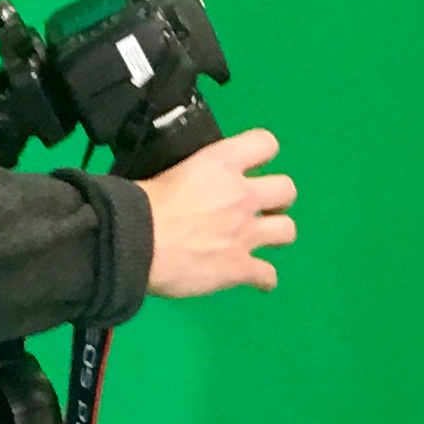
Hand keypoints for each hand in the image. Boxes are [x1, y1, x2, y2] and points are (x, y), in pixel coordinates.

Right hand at [141, 130, 296, 296]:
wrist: (135, 242)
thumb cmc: (139, 204)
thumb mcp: (167, 171)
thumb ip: (189, 177)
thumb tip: (181, 187)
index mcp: (222, 163)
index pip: (265, 143)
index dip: (262, 154)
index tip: (251, 167)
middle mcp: (242, 194)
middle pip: (287, 189)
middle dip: (278, 199)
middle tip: (259, 208)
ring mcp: (245, 233)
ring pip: (288, 230)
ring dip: (277, 234)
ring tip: (262, 240)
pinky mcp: (240, 268)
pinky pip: (268, 276)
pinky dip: (264, 279)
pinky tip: (257, 281)